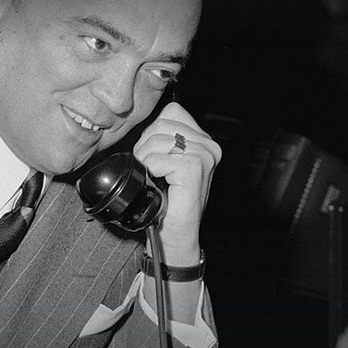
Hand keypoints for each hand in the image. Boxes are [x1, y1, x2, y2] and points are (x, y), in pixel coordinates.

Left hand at [132, 102, 220, 265]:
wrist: (174, 235)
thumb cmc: (166, 202)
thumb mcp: (162, 163)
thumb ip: (158, 139)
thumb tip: (139, 122)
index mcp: (203, 140)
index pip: (171, 112)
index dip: (152, 133)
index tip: (153, 159)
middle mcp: (209, 145)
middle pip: (162, 123)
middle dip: (146, 147)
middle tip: (151, 172)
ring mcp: (205, 156)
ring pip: (158, 140)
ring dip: (146, 161)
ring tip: (154, 180)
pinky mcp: (196, 168)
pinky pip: (159, 159)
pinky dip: (151, 173)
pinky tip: (158, 186)